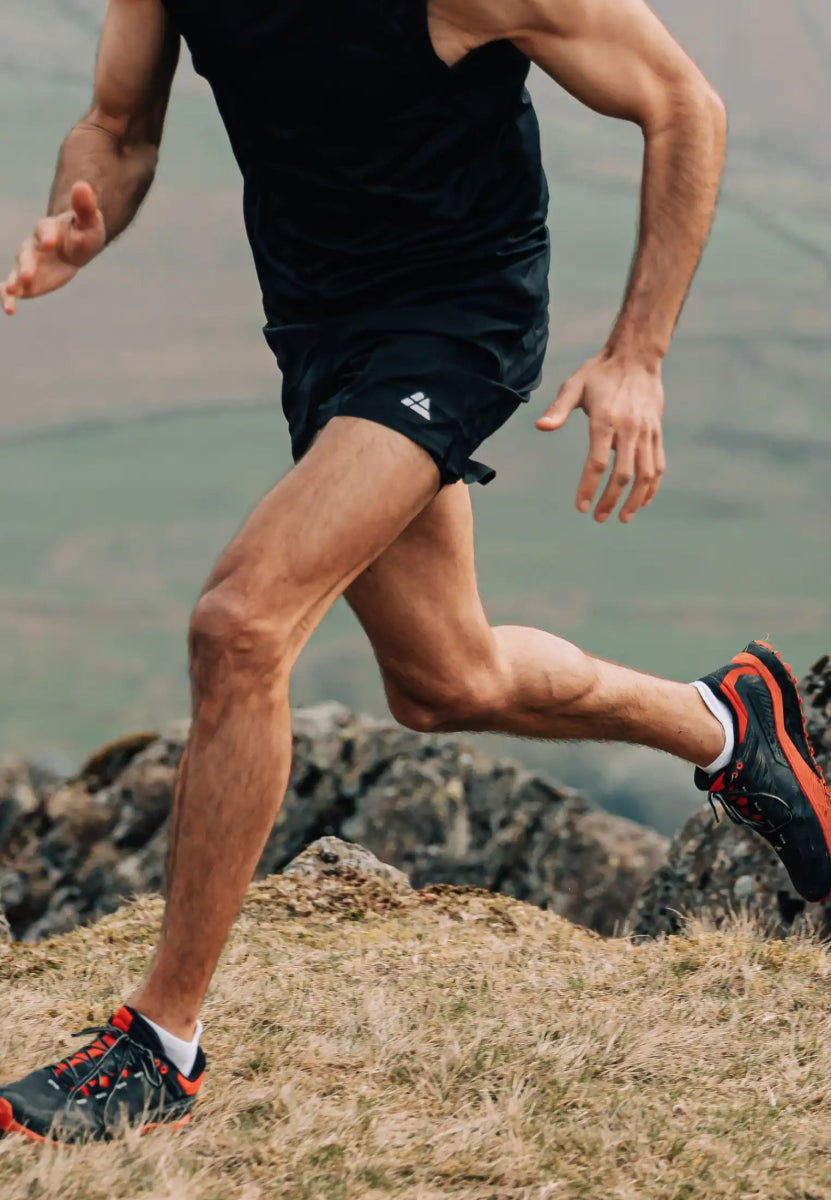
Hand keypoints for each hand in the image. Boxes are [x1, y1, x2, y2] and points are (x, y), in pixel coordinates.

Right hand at [1, 182, 105, 315]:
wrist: (73, 247)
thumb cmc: (83, 233)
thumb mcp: (89, 222)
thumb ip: (85, 207)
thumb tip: (83, 185)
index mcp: (49, 229)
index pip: (45, 231)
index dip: (48, 236)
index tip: (52, 243)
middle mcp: (33, 245)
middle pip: (27, 253)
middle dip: (28, 264)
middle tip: (28, 276)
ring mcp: (28, 263)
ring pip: (17, 271)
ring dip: (14, 281)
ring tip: (11, 292)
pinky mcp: (27, 281)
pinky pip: (15, 288)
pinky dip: (9, 297)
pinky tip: (7, 308)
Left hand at [536, 352, 666, 522]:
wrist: (636, 356)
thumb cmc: (599, 373)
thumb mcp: (574, 385)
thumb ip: (558, 408)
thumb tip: (540, 427)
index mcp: (606, 420)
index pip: (597, 462)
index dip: (589, 487)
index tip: (581, 507)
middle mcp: (629, 428)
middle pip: (622, 474)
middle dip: (610, 500)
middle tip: (598, 518)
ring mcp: (646, 431)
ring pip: (645, 474)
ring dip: (635, 500)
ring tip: (623, 517)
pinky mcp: (657, 432)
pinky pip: (658, 464)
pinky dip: (652, 486)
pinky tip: (643, 501)